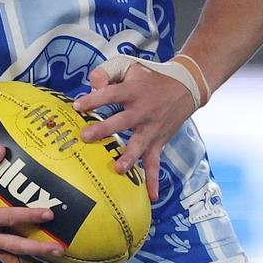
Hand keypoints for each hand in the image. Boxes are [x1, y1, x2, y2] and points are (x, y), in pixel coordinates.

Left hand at [73, 63, 196, 200]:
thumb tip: (92, 85)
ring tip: (119, 169)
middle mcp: (143, 110)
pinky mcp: (158, 141)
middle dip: (104, 129)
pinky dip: (154, 179)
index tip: (77, 105)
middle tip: (86, 137)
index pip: (111, 94)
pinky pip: (155, 162)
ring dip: (129, 157)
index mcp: (133, 90)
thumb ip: (107, 72)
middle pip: (122, 121)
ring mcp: (152, 128)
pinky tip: (151, 196)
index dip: (94, 99)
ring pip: (139, 145)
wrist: (185, 87)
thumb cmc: (149, 77)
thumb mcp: (128, 66)